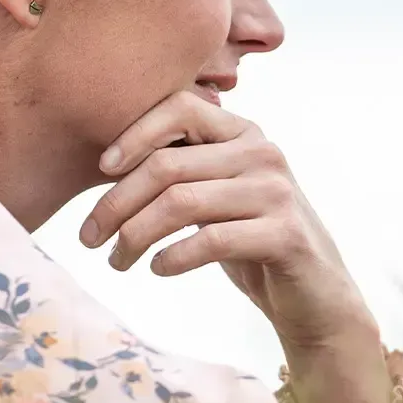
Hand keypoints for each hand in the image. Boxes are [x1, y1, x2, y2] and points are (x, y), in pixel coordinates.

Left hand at [77, 91, 385, 382]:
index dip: (134, 133)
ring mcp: (276, 192)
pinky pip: (212, 239)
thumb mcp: (216, 195)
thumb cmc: (250, 241)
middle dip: (116, 203)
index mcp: (244, 133)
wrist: (314, 295)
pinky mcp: (284, 234)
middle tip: (89, 238)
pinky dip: (172, 257)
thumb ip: (182, 170)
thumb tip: (106, 162)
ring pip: (181, 203)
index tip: (101, 169)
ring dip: (134, 236)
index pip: (180, 107)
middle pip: (168, 165)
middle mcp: (263, 153)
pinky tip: (157, 269)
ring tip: (116, 261)